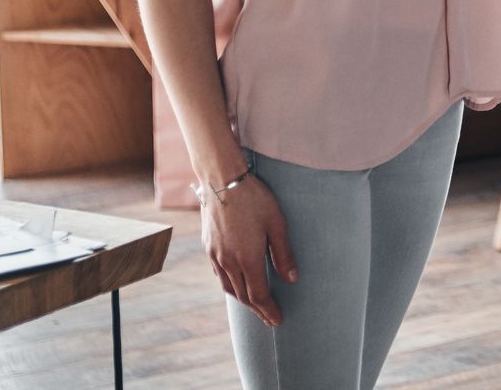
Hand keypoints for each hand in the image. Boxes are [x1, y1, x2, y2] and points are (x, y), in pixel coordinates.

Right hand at [202, 174, 295, 326]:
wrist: (222, 180)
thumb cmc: (254, 199)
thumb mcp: (276, 223)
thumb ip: (283, 253)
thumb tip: (292, 279)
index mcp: (247, 259)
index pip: (258, 295)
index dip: (269, 310)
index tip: (278, 319)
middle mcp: (228, 262)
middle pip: (243, 296)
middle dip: (258, 310)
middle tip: (270, 319)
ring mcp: (215, 256)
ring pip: (229, 288)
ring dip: (243, 300)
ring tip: (256, 305)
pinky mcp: (208, 247)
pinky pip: (219, 275)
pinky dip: (230, 286)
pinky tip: (237, 283)